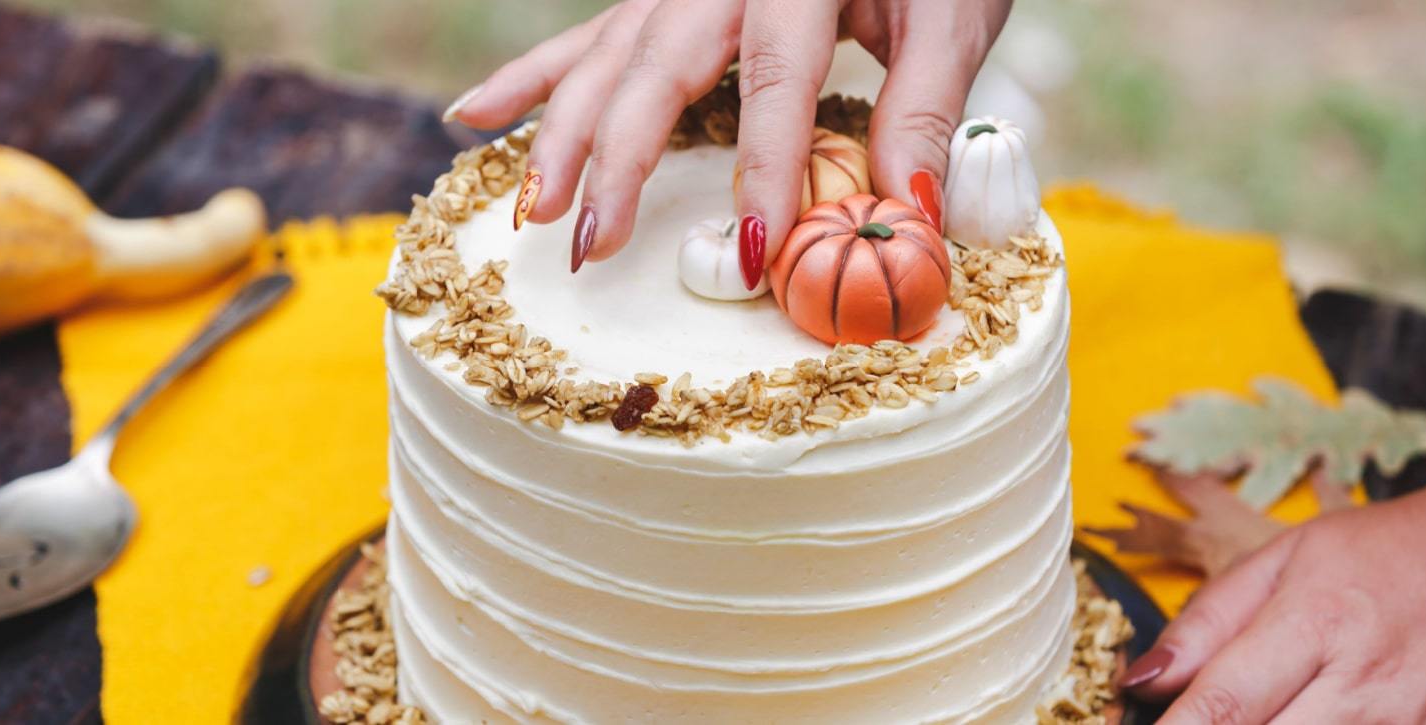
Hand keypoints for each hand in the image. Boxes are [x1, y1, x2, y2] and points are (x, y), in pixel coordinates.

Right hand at [444, 0, 1010, 279]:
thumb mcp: (951, 14)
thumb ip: (925, 105)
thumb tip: (908, 210)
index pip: (775, 77)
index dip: (764, 167)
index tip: (755, 249)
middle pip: (653, 69)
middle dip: (614, 161)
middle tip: (591, 243)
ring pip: (604, 59)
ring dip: (559, 136)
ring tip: (529, 209)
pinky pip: (586, 39)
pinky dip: (530, 80)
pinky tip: (473, 116)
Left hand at [1122, 481, 1425, 722]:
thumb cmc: (1366, 554)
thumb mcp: (1276, 562)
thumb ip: (1205, 623)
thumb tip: (1144, 679)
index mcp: (1314, 623)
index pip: (1226, 703)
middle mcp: (1363, 681)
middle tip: (1192, 718)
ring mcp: (1406, 717)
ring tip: (1258, 707)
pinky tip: (1301, 715)